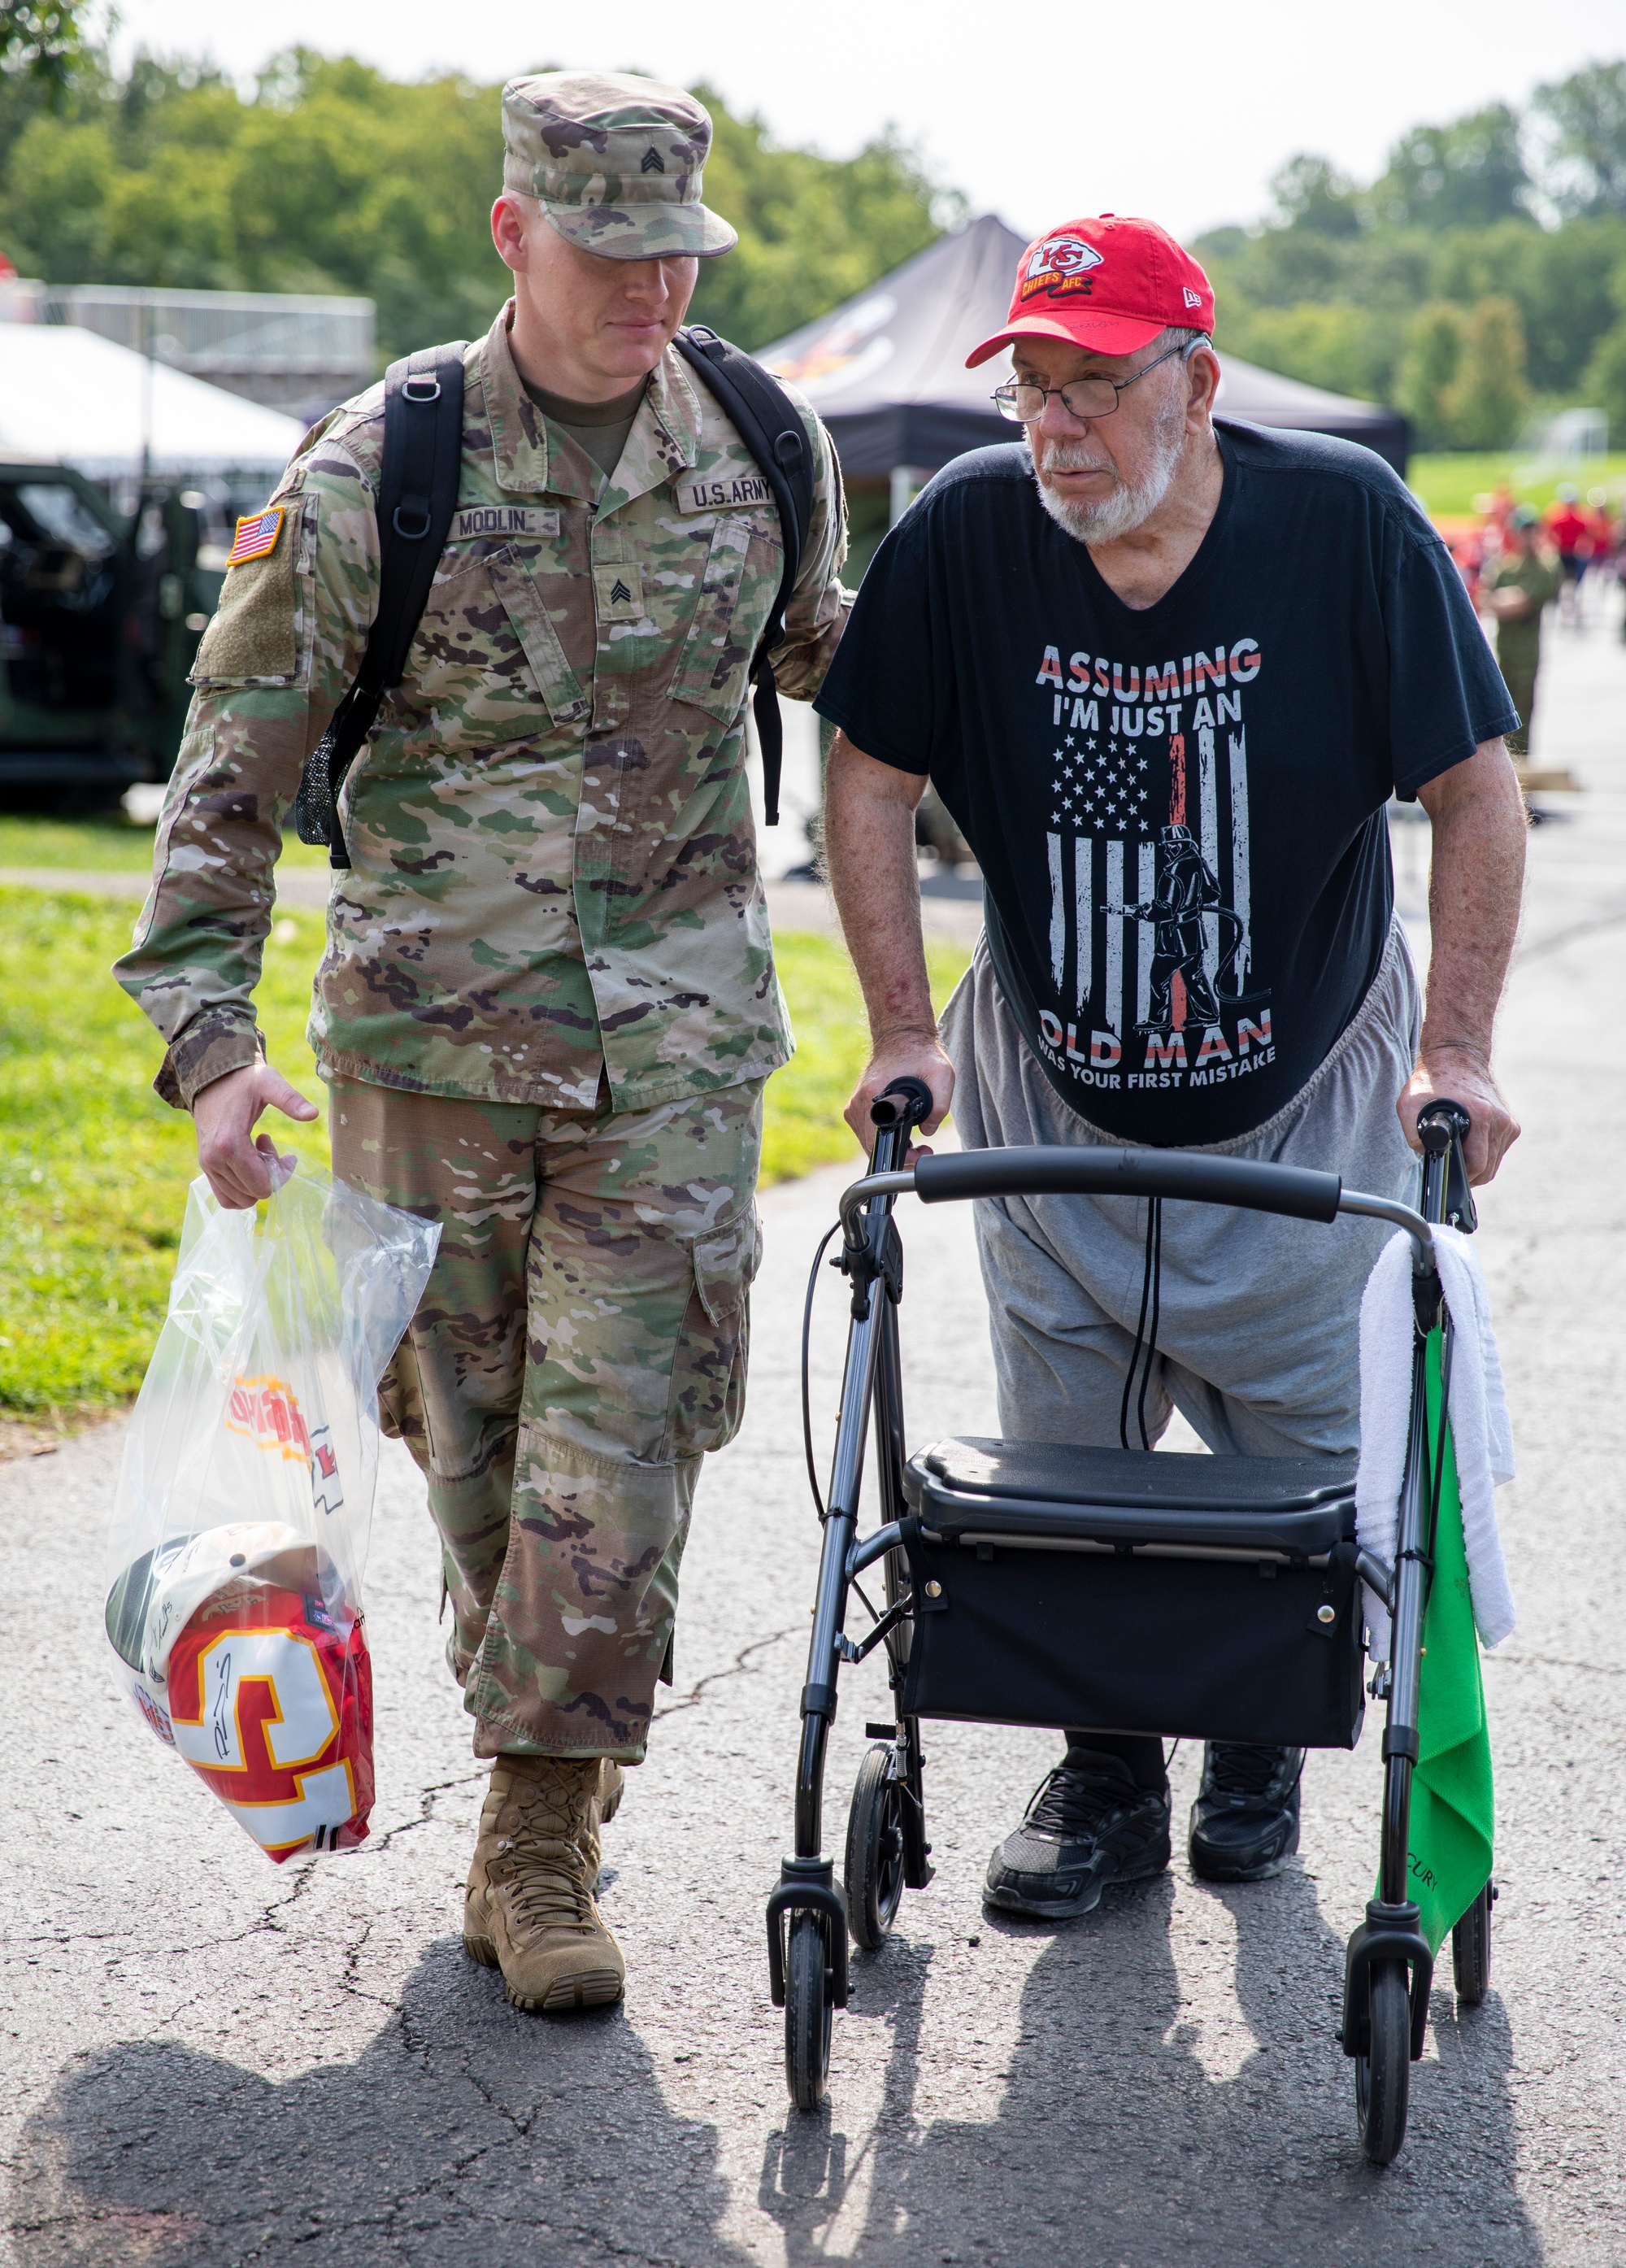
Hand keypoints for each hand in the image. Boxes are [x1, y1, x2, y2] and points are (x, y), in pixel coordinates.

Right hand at [193, 1060, 319, 1209]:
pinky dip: (242, 1189)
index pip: (262, 1186)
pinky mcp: (206, 1167)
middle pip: (254, 1194)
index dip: (282, 1175)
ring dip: (256, 1182)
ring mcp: (207, 1165)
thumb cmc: (243, 1081)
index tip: (287, 1155)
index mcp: (229, 1144)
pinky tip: (248, 1164)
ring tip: (258, 1153)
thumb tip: (313, 1114)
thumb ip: (290, 1099)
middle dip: (270, 1177)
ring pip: (241, 1199)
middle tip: (271, 1148)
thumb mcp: (268, 1082)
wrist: (211, 1078)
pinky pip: (225, 1197)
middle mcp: (214, 1160)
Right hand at [844, 1031, 955, 1153]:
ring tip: (914, 1142)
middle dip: (899, 1154)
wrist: (901, 1037)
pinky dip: (883, 1136)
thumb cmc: (920, 1054)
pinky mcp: (856, 1107)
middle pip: (872, 1147)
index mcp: (874, 1096)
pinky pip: (867, 1132)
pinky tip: (900, 1130)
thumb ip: (940, 1106)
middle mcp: (859, 1103)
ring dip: (890, 1146)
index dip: (900, 1155)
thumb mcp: (941, 1075)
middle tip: (922, 1150)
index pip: (877, 1142)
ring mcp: (854, 1106)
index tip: (918, 1153)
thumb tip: (928, 1131)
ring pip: (869, 1142)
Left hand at [1397, 1047, 1518, 1185]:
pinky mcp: (1512, 1124)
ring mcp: (1509, 1122)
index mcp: (1481, 1115)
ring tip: (1458, 1151)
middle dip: (1468, 1174)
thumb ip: (1413, 1134)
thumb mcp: (1410, 1105)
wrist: (1457, 1056)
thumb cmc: (1432, 1081)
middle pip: (1488, 1169)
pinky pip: (1499, 1151)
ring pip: (1494, 1162)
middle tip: (1450, 1168)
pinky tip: (1469, 1142)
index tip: (1448, 1174)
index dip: (1460, 1176)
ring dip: (1477, 1163)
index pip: (1477, 1165)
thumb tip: (1426, 1155)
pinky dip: (1485, 1153)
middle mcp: (1501, 1120)